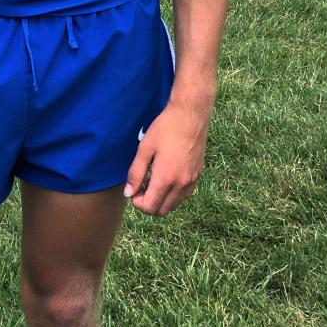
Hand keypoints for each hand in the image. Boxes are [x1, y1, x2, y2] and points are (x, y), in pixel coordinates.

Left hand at [123, 99, 209, 216]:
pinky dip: (173, 194)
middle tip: (142, 185)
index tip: (134, 188)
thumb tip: (128, 193)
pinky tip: (168, 176)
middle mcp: (181, 184)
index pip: (149, 207)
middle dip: (149, 203)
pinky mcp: (198, 175)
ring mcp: (191, 181)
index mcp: (166, 179)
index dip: (137, 202)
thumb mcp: (144, 149)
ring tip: (154, 180)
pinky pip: (184, 195)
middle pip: (161, 211)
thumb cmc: (165, 128)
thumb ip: (135, 173)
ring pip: (174, 205)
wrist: (190, 115)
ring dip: (161, 199)